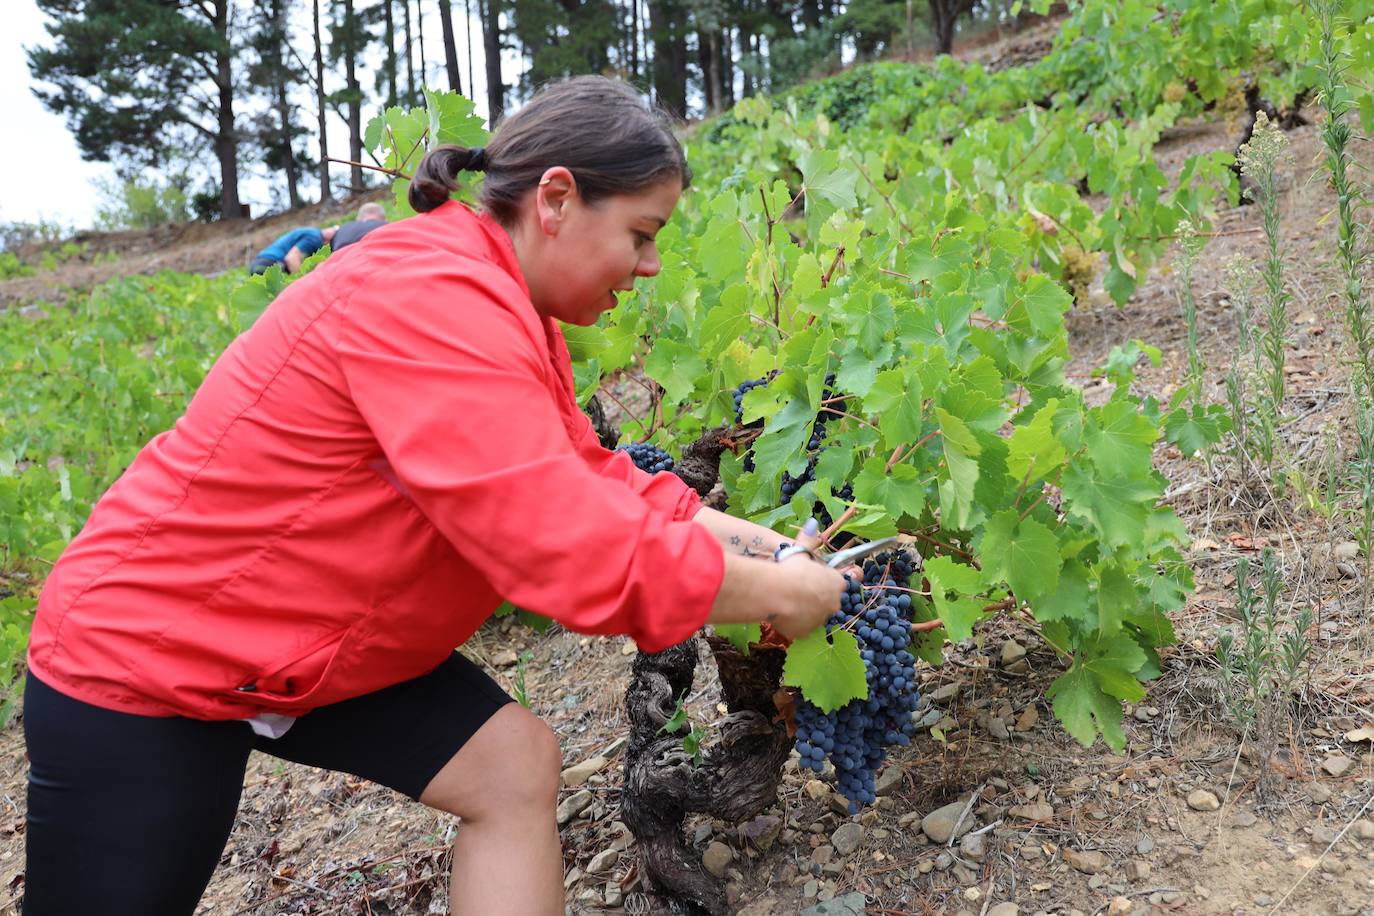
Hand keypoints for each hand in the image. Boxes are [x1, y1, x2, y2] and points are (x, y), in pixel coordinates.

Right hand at [769, 523, 847, 641]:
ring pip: (813, 614)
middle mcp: (833, 604)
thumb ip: (808, 540)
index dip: (827, 580)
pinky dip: (793, 621)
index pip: (839, 582)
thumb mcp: (800, 551)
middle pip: (827, 600)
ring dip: (804, 609)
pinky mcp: (805, 632)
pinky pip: (800, 626)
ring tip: (786, 599)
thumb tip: (813, 524)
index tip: (815, 578)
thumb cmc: (791, 569)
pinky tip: (781, 611)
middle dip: (815, 596)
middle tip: (797, 588)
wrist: (777, 593)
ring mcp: (820, 620)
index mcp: (836, 583)